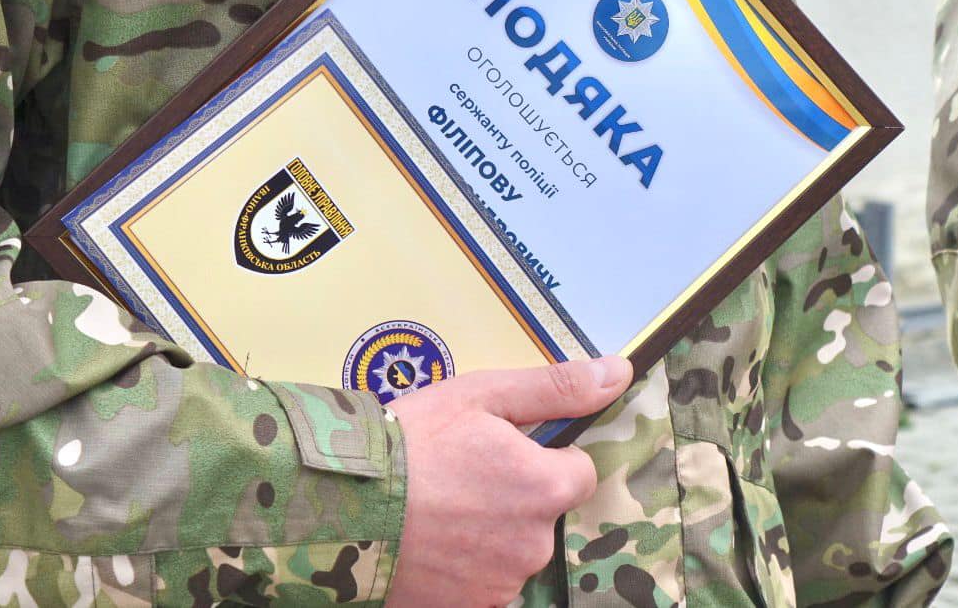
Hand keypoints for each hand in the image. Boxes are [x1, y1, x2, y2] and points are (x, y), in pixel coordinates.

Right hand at [385, 356, 633, 607]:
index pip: (579, 474)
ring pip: (513, 552)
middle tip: (460, 478)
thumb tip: (619, 372)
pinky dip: (464, 568)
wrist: (338, 504)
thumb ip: (556, 388)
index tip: (501, 451)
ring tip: (438, 511)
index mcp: (545, 487)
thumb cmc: (410, 441)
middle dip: (514, 498)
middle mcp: (533, 544)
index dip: (544, 459)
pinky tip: (431, 544)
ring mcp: (500, 584)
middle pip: (544, 516)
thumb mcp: (482, 395)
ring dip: (489, 534)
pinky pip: (483, 584)